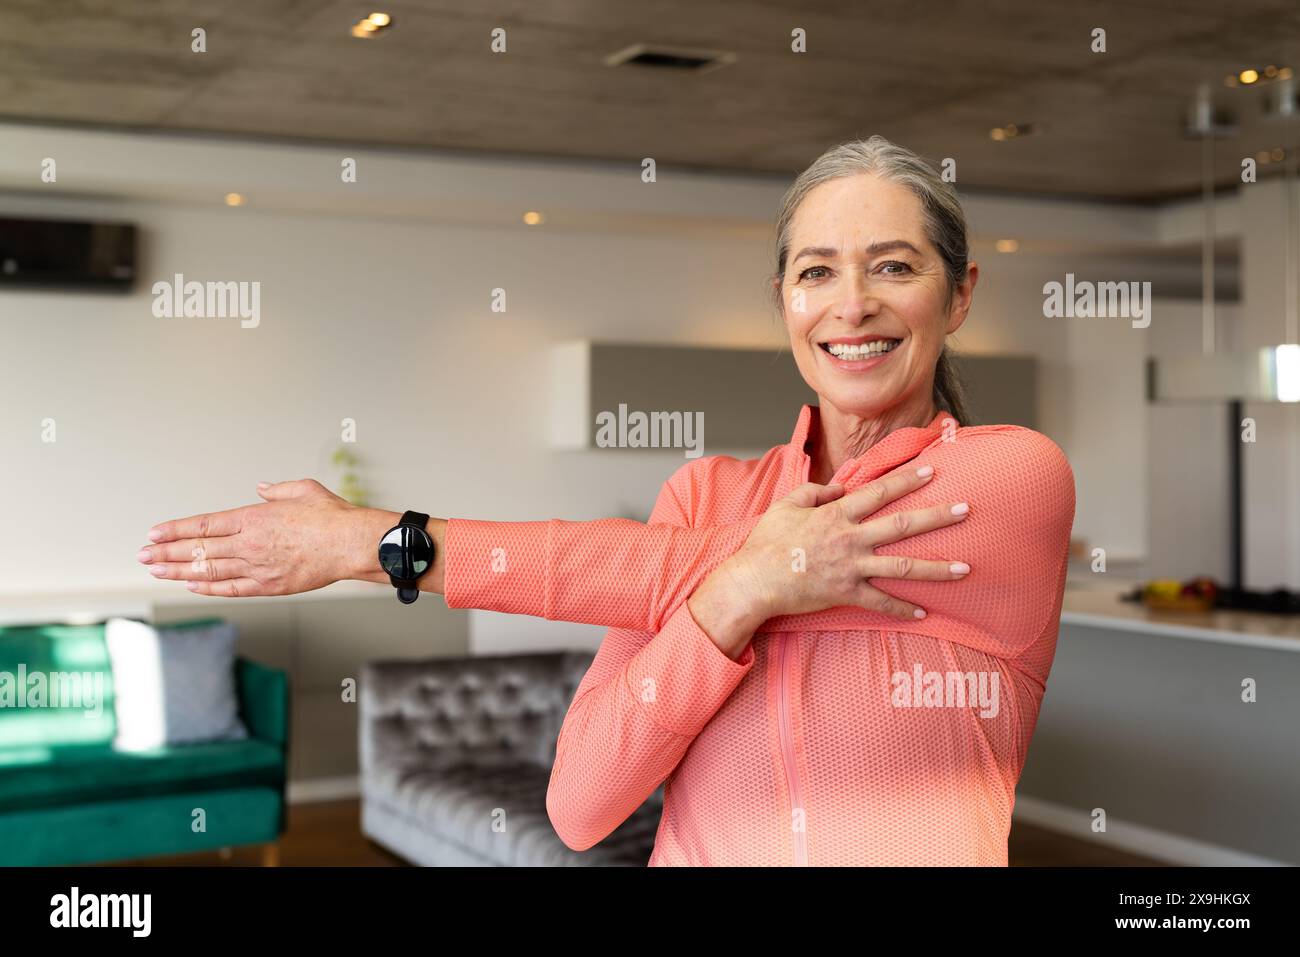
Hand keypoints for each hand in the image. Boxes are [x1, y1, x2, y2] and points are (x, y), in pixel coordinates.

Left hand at [137, 479, 392, 596]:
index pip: (204, 525)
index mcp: (254, 518)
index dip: (175, 530)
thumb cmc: (332, 516)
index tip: (154, 533)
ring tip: (155, 571)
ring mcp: (257, 567)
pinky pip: (231, 589)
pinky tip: (191, 585)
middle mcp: (249, 544)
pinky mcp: (270, 586)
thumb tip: (261, 488)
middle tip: (143, 555)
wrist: (351, 544)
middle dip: (166, 552)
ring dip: (178, 571)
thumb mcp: (302, 489)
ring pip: (208, 571)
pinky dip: (208, 587)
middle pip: (198, 550)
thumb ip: (276, 490)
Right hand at [691, 464, 969, 645]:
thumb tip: (839, 488)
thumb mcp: (787, 504)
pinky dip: (901, 609)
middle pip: (902, 526)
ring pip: (902, 567)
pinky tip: (923, 612)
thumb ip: (815, 490)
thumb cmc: (767, 542)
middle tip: (966, 510)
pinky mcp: (846, 594)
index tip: (933, 470)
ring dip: (936, 568)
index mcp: (837, 514)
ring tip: (965, 566)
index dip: (907, 479)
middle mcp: (850, 539)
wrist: (754, 580)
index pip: (880, 492)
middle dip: (937, 517)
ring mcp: (851, 568)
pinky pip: (880, 603)